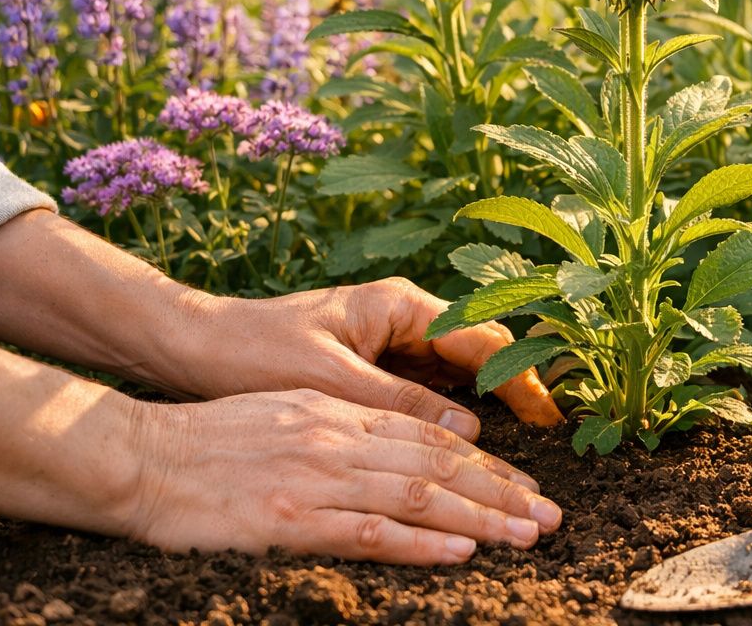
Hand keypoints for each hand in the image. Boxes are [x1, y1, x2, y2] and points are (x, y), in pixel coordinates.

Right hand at [126, 389, 561, 564]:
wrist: (140, 457)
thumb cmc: (205, 439)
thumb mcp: (285, 413)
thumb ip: (340, 429)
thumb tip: (390, 451)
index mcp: (339, 413)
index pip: (430, 439)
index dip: (485, 464)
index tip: (525, 485)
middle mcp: (340, 440)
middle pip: (439, 465)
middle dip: (503, 491)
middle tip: (551, 515)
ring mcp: (318, 480)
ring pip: (419, 495)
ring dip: (481, 517)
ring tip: (528, 535)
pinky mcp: (292, 520)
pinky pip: (370, 532)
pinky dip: (421, 542)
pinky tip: (461, 551)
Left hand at [178, 279, 562, 437]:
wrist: (200, 347)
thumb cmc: (256, 351)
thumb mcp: (330, 381)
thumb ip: (401, 403)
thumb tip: (471, 432)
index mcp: (400, 306)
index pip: (482, 338)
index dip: (520, 376)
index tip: (548, 414)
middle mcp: (405, 318)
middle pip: (481, 352)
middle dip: (517, 389)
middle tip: (551, 433)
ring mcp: (393, 341)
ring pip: (460, 373)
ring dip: (491, 405)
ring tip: (524, 445)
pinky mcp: (378, 366)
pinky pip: (431, 389)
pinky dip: (456, 412)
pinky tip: (474, 443)